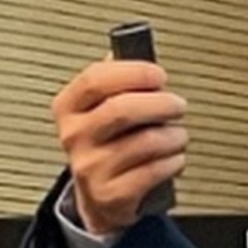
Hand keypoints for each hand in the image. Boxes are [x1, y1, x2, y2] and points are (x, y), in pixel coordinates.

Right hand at [53, 54, 188, 237]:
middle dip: (160, 104)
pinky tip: (174, 158)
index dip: (133, 73)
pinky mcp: (110, 194)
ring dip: (173, 136)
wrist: (98, 197)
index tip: (159, 75)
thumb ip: (114, 80)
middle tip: (178, 105)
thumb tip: (130, 50)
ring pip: (144, 143)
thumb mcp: (98, 108)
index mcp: (68, 107)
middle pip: (122, 110)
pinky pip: (152, 171)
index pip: (96, 79)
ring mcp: (90, 167)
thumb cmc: (105, 144)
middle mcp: (75, 136)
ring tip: (178, 135)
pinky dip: (172, 162)